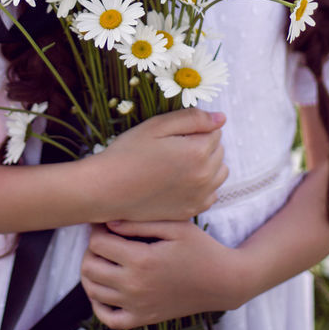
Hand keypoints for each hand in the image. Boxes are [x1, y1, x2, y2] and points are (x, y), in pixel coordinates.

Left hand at [80, 219, 249, 329]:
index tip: (107, 223)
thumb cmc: (201, 248)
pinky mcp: (143, 319)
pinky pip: (108, 318)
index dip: (98, 229)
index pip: (98, 243)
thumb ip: (139, 223)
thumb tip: (108, 223)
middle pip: (89, 267)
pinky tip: (106, 289)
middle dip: (91, 250)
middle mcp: (135, 286)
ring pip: (93, 291)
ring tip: (105, 259)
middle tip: (105, 240)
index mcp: (141, 260)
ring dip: (92, 273)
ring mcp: (137, 306)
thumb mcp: (175, 226)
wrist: (223, 282)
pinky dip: (99, 304)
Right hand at [81, 109, 227, 223]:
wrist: (107, 189)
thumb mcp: (157, 126)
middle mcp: (204, 176)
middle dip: (203, 144)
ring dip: (207, 165)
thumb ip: (192, 119)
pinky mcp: (191, 211)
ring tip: (180, 163)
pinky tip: (181, 181)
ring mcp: (199, 197)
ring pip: (219, 172)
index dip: (195, 128)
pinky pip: (211, 193)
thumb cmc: (128, 153)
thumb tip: (221, 118)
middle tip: (173, 147)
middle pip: (219, 151)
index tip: (175, 134)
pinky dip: (202, 185)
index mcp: (198, 152)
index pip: (215, 131)